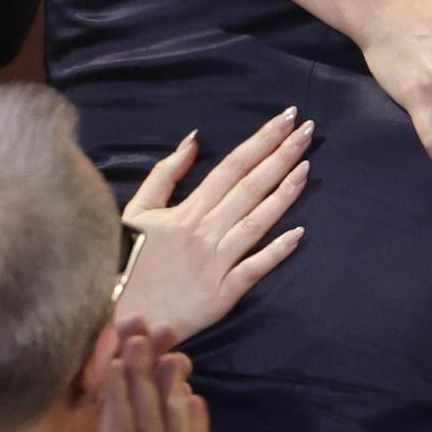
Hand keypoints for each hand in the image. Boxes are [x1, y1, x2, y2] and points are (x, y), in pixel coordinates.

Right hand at [113, 108, 310, 343]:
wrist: (124, 314)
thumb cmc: (130, 259)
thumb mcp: (138, 210)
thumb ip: (163, 174)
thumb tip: (193, 140)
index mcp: (187, 211)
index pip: (231, 166)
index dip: (260, 140)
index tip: (286, 118)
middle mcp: (205, 232)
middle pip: (249, 187)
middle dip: (281, 156)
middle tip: (307, 130)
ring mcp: (216, 263)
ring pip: (256, 223)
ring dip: (284, 195)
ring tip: (307, 167)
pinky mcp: (223, 294)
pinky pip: (253, 269)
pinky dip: (276, 251)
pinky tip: (299, 233)